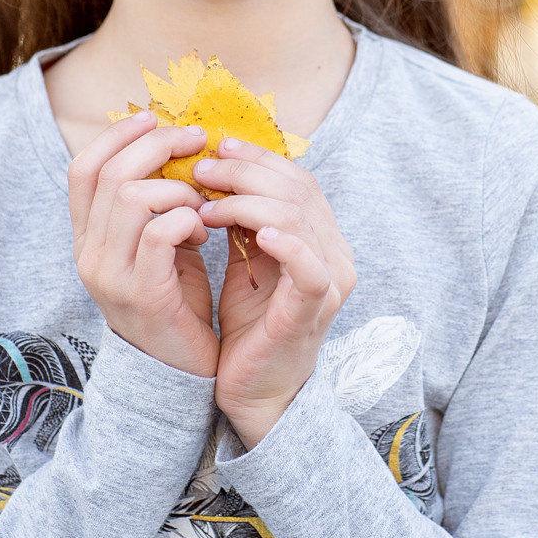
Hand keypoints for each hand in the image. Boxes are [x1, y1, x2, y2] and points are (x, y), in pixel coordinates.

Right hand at [68, 113, 217, 376]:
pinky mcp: (143, 293)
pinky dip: (187, 219)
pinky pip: (159, 233)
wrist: (178, 370)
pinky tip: (203, 231)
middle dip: (158, 145)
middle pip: (110, 173)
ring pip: (132, 197)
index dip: (117, 135)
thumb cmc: (176, 299)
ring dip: (177, 188)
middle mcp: (89, 254)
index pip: (82, 168)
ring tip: (200, 204)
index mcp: (88, 237)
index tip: (156, 120)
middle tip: (197, 141)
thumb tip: (176, 144)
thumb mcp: (159, 244)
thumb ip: (156, 203)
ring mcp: (111, 275)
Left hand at [194, 137, 356, 446]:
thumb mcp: (245, 262)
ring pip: (300, 219)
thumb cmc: (250, 326)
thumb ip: (243, 222)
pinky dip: (286, 243)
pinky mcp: (314, 310)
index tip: (216, 147)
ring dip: (248, 203)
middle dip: (246, 174)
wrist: (255, 390)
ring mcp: (330, 282)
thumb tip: (218, 173)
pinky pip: (309, 268)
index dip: (258, 158)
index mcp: (322, 238)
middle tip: (201, 171)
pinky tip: (256, 233)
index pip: (298, 180)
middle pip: (299, 190)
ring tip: (208, 204)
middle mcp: (336, 254)